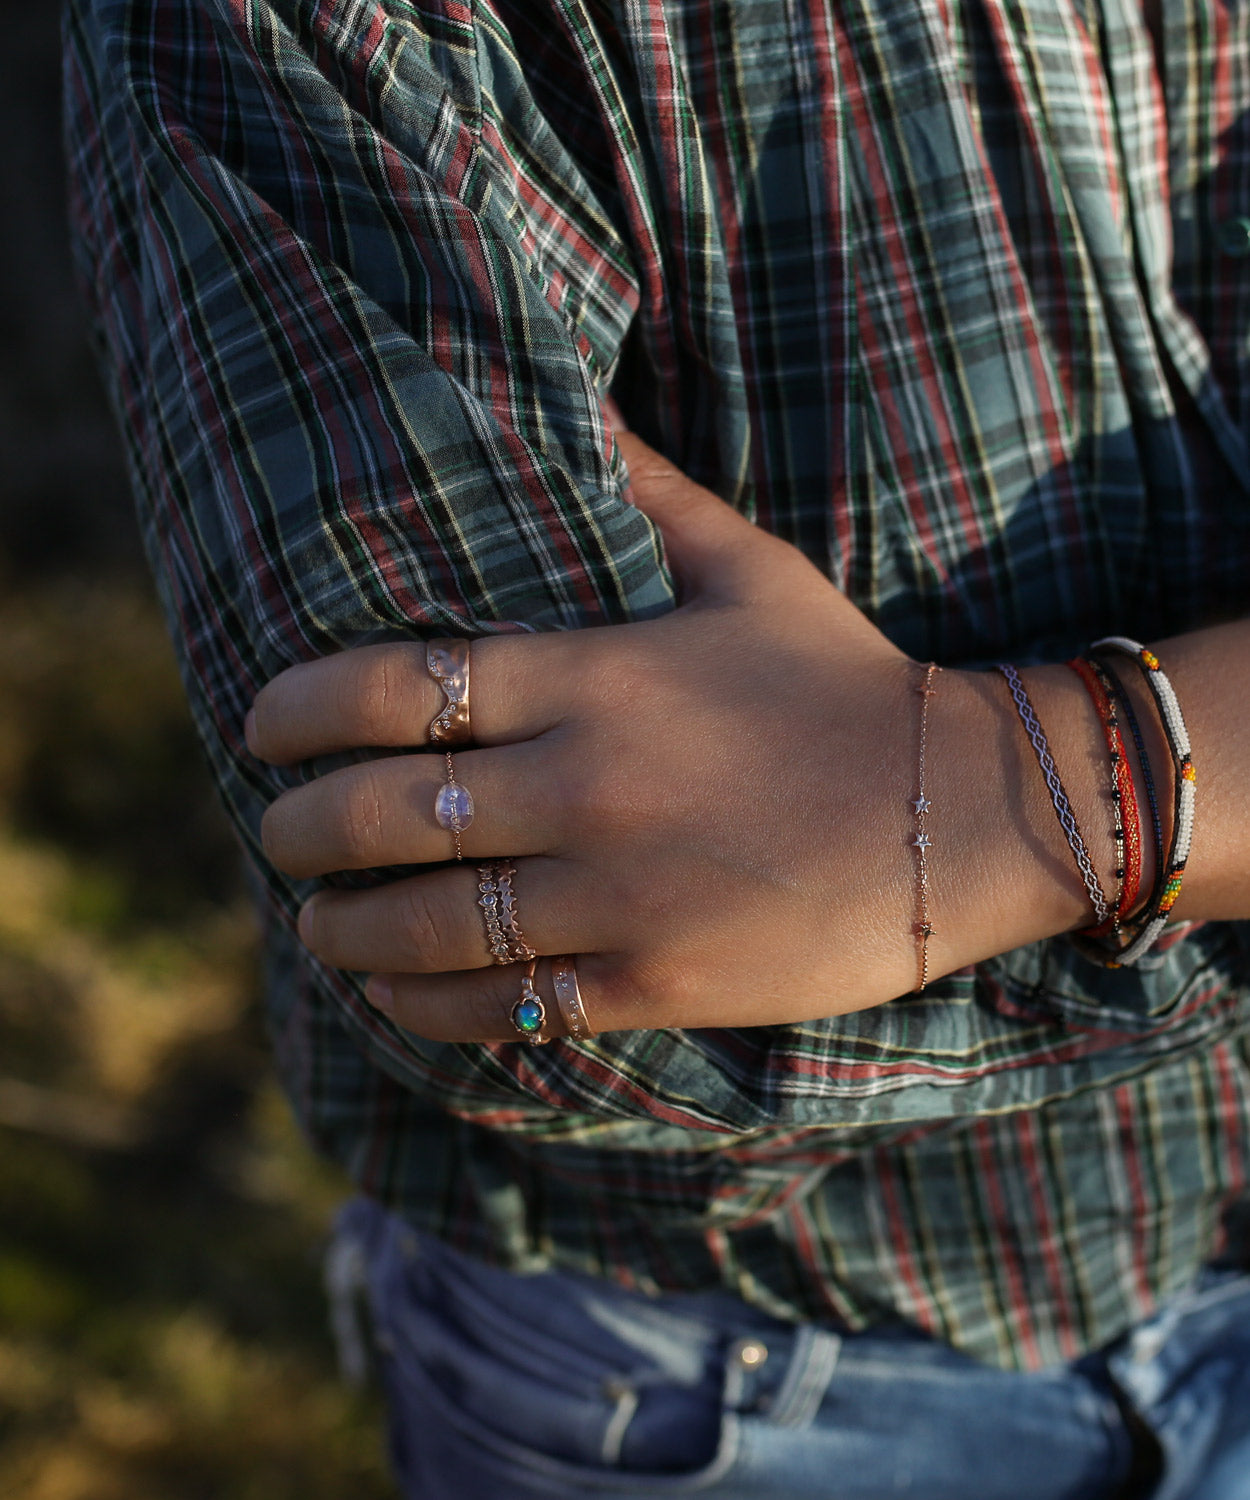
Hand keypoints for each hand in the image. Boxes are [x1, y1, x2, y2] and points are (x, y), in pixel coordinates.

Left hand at [247, 432, 1085, 1041]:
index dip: (297, 709)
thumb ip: (648, 491)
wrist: (964, 812)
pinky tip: (393, 993)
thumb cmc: (846, 680)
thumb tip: (572, 396)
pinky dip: (425, 1005)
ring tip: (316, 920)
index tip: (258, 725)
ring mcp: (616, 893)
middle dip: (297, 829)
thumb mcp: (750, 569)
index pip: (393, 688)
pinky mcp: (652, 979)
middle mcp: (586, 787)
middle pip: (379, 814)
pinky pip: (502, 1006)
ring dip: (342, 928)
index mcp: (596, 678)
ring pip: (424, 925)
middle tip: (275, 832)